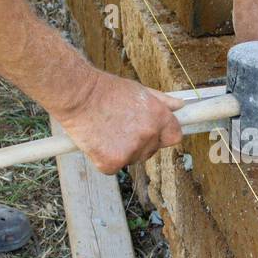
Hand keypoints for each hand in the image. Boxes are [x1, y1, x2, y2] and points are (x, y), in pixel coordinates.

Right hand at [55, 69, 183, 174]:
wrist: (77, 95)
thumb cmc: (105, 90)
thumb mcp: (139, 91)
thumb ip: (162, 102)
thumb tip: (180, 106)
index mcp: (159, 118)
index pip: (174, 137)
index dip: (162, 135)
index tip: (151, 132)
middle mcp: (149, 135)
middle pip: (151, 150)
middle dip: (139, 144)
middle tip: (119, 128)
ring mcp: (131, 151)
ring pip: (132, 159)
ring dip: (121, 152)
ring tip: (106, 131)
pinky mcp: (112, 162)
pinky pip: (112, 167)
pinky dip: (103, 159)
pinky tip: (96, 142)